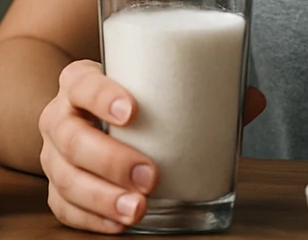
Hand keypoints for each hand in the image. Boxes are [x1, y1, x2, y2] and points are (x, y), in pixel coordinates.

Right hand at [39, 60, 266, 232]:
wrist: (90, 117)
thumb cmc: (132, 99)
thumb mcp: (157, 88)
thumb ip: (203, 92)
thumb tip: (254, 100)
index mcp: (80, 82)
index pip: (81, 83)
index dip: (101, 96)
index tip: (133, 111)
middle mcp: (59, 116)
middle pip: (72, 138)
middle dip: (110, 160)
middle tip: (150, 175)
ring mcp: (53, 155)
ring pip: (65, 178)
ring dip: (102, 197)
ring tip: (139, 208)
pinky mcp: (57, 188)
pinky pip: (64, 208)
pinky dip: (92, 219)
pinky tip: (119, 225)